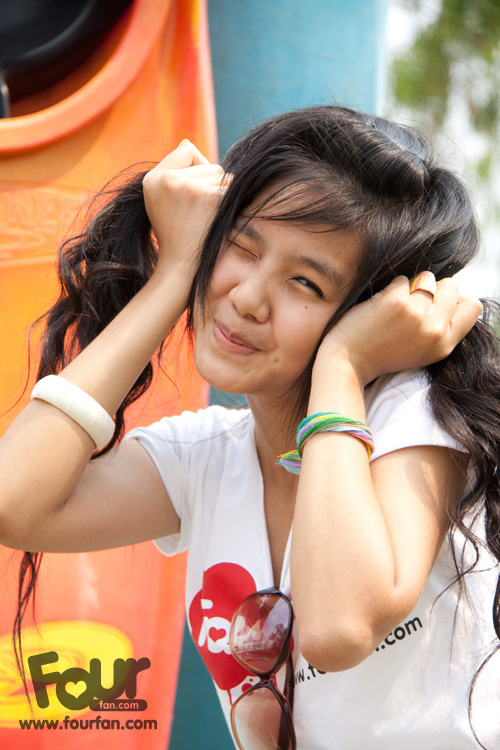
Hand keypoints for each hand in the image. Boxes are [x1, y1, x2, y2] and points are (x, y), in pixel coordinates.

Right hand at [142, 140, 228, 280]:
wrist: (180, 265)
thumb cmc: (174, 233)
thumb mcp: (161, 200)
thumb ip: (173, 171)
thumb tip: (187, 143)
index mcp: (152, 179)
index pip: (187, 150)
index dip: (195, 169)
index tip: (190, 194)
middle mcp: (167, 180)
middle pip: (207, 162)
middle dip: (208, 182)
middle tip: (197, 212)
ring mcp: (189, 188)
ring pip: (220, 173)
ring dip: (219, 192)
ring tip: (204, 216)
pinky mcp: (210, 198)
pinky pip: (231, 186)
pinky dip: (228, 200)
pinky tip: (215, 218)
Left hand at [316, 273, 481, 384]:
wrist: (349, 363)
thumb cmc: (382, 354)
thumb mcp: (423, 350)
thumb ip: (441, 327)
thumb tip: (455, 295)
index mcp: (445, 344)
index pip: (472, 306)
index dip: (456, 300)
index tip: (438, 304)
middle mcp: (435, 329)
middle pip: (452, 286)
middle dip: (434, 289)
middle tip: (413, 304)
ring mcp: (417, 313)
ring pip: (427, 277)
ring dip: (412, 286)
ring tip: (395, 308)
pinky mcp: (396, 301)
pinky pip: (402, 279)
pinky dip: (391, 289)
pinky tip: (380, 307)